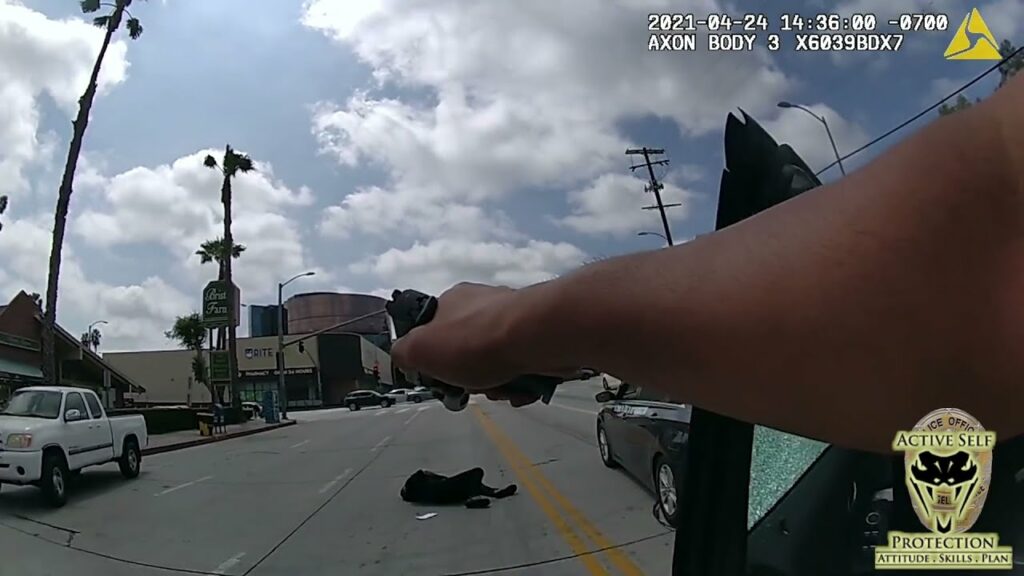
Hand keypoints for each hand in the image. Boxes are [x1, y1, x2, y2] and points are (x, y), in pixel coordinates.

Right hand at [390, 282, 576, 403]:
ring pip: (497, 364)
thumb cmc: (473, 342)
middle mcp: (483, 306)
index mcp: (453, 302)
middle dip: (471, 378)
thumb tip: (402, 356)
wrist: (534, 336)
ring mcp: (514, 321)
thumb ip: (404, 352)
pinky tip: (523, 387)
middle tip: (475, 387)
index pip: (435, 332)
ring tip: (504, 388)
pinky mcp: (539, 336)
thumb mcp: (420, 349)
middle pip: (468, 353)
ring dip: (498, 385)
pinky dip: (522, 382)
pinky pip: (524, 367)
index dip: (436, 359)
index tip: (441, 377)